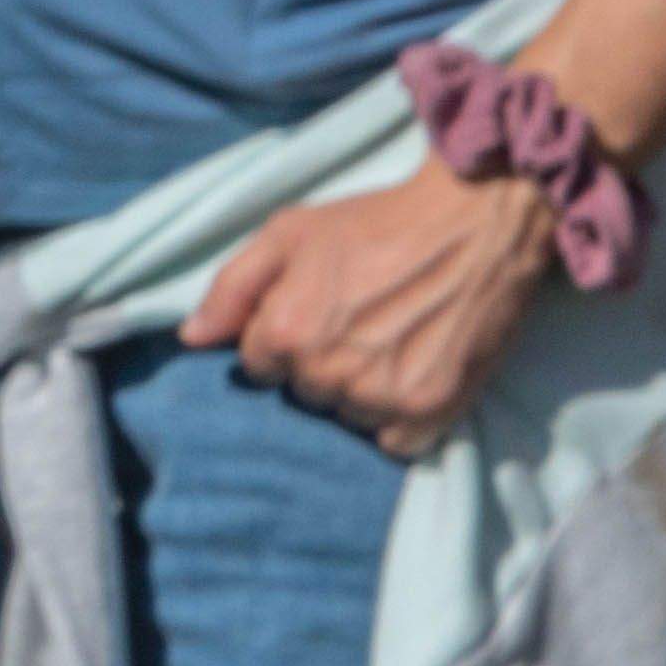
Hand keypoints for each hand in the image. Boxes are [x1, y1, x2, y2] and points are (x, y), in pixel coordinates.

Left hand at [188, 163, 564, 450]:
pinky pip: (394, 442)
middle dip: (320, 364)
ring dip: (360, 393)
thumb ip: (231, 288)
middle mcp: (328, 372)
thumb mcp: (287, 233)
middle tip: (359, 322)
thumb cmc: (375, 223)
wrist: (475, 225)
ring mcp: (381, 396)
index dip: (283, 338)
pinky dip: (399, 420)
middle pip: (304, 393)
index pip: (258, 366)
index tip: (316, 313)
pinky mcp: (432, 411)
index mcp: (285, 331)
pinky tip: (412, 376)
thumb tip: (190, 339)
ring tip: (390, 344)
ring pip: (348, 418)